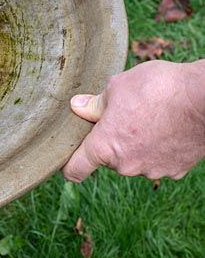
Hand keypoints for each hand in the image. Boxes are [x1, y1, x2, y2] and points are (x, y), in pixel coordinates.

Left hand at [63, 60, 204, 181]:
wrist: (204, 99)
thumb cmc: (158, 88)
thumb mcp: (118, 87)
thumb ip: (95, 103)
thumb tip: (77, 107)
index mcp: (105, 146)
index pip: (76, 168)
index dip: (69, 167)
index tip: (67, 165)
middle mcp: (126, 166)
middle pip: (110, 157)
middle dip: (114, 139)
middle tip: (127, 114)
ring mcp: (152, 170)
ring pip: (135, 158)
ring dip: (138, 143)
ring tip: (153, 116)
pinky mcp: (176, 170)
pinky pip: (159, 159)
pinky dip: (160, 147)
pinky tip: (169, 126)